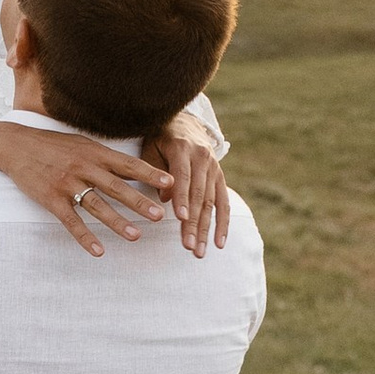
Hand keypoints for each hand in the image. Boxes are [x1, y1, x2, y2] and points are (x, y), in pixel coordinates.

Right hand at [0, 115, 172, 256]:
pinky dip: (85, 237)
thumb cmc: (53, 145)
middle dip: (139, 202)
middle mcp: (83, 167)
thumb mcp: (82, 144)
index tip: (170, 183)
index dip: (149, 174)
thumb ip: (106, 157)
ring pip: (96, 205)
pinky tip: (98, 251)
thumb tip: (134, 168)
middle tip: (160, 216)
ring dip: (117, 222)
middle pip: (116, 187)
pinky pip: (71, 221)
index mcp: (94, 152)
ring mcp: (67, 183)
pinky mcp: (51, 199)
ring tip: (135, 236)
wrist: (16, 145)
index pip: (127, 164)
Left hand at [145, 121, 232, 254]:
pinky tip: (219, 243)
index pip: (183, 177)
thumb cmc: (160, 138)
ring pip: (212, 203)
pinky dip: (222, 224)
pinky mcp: (220, 177)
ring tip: (200, 252)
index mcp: (183, 149)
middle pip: (199, 195)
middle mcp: (203, 158)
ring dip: (207, 229)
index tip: (180, 218)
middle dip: (194, 223)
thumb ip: (156, 172)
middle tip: (190, 246)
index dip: (182, 198)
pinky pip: (224, 203)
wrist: (185, 122)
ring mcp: (214, 169)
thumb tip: (165, 200)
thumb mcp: (151, 148)